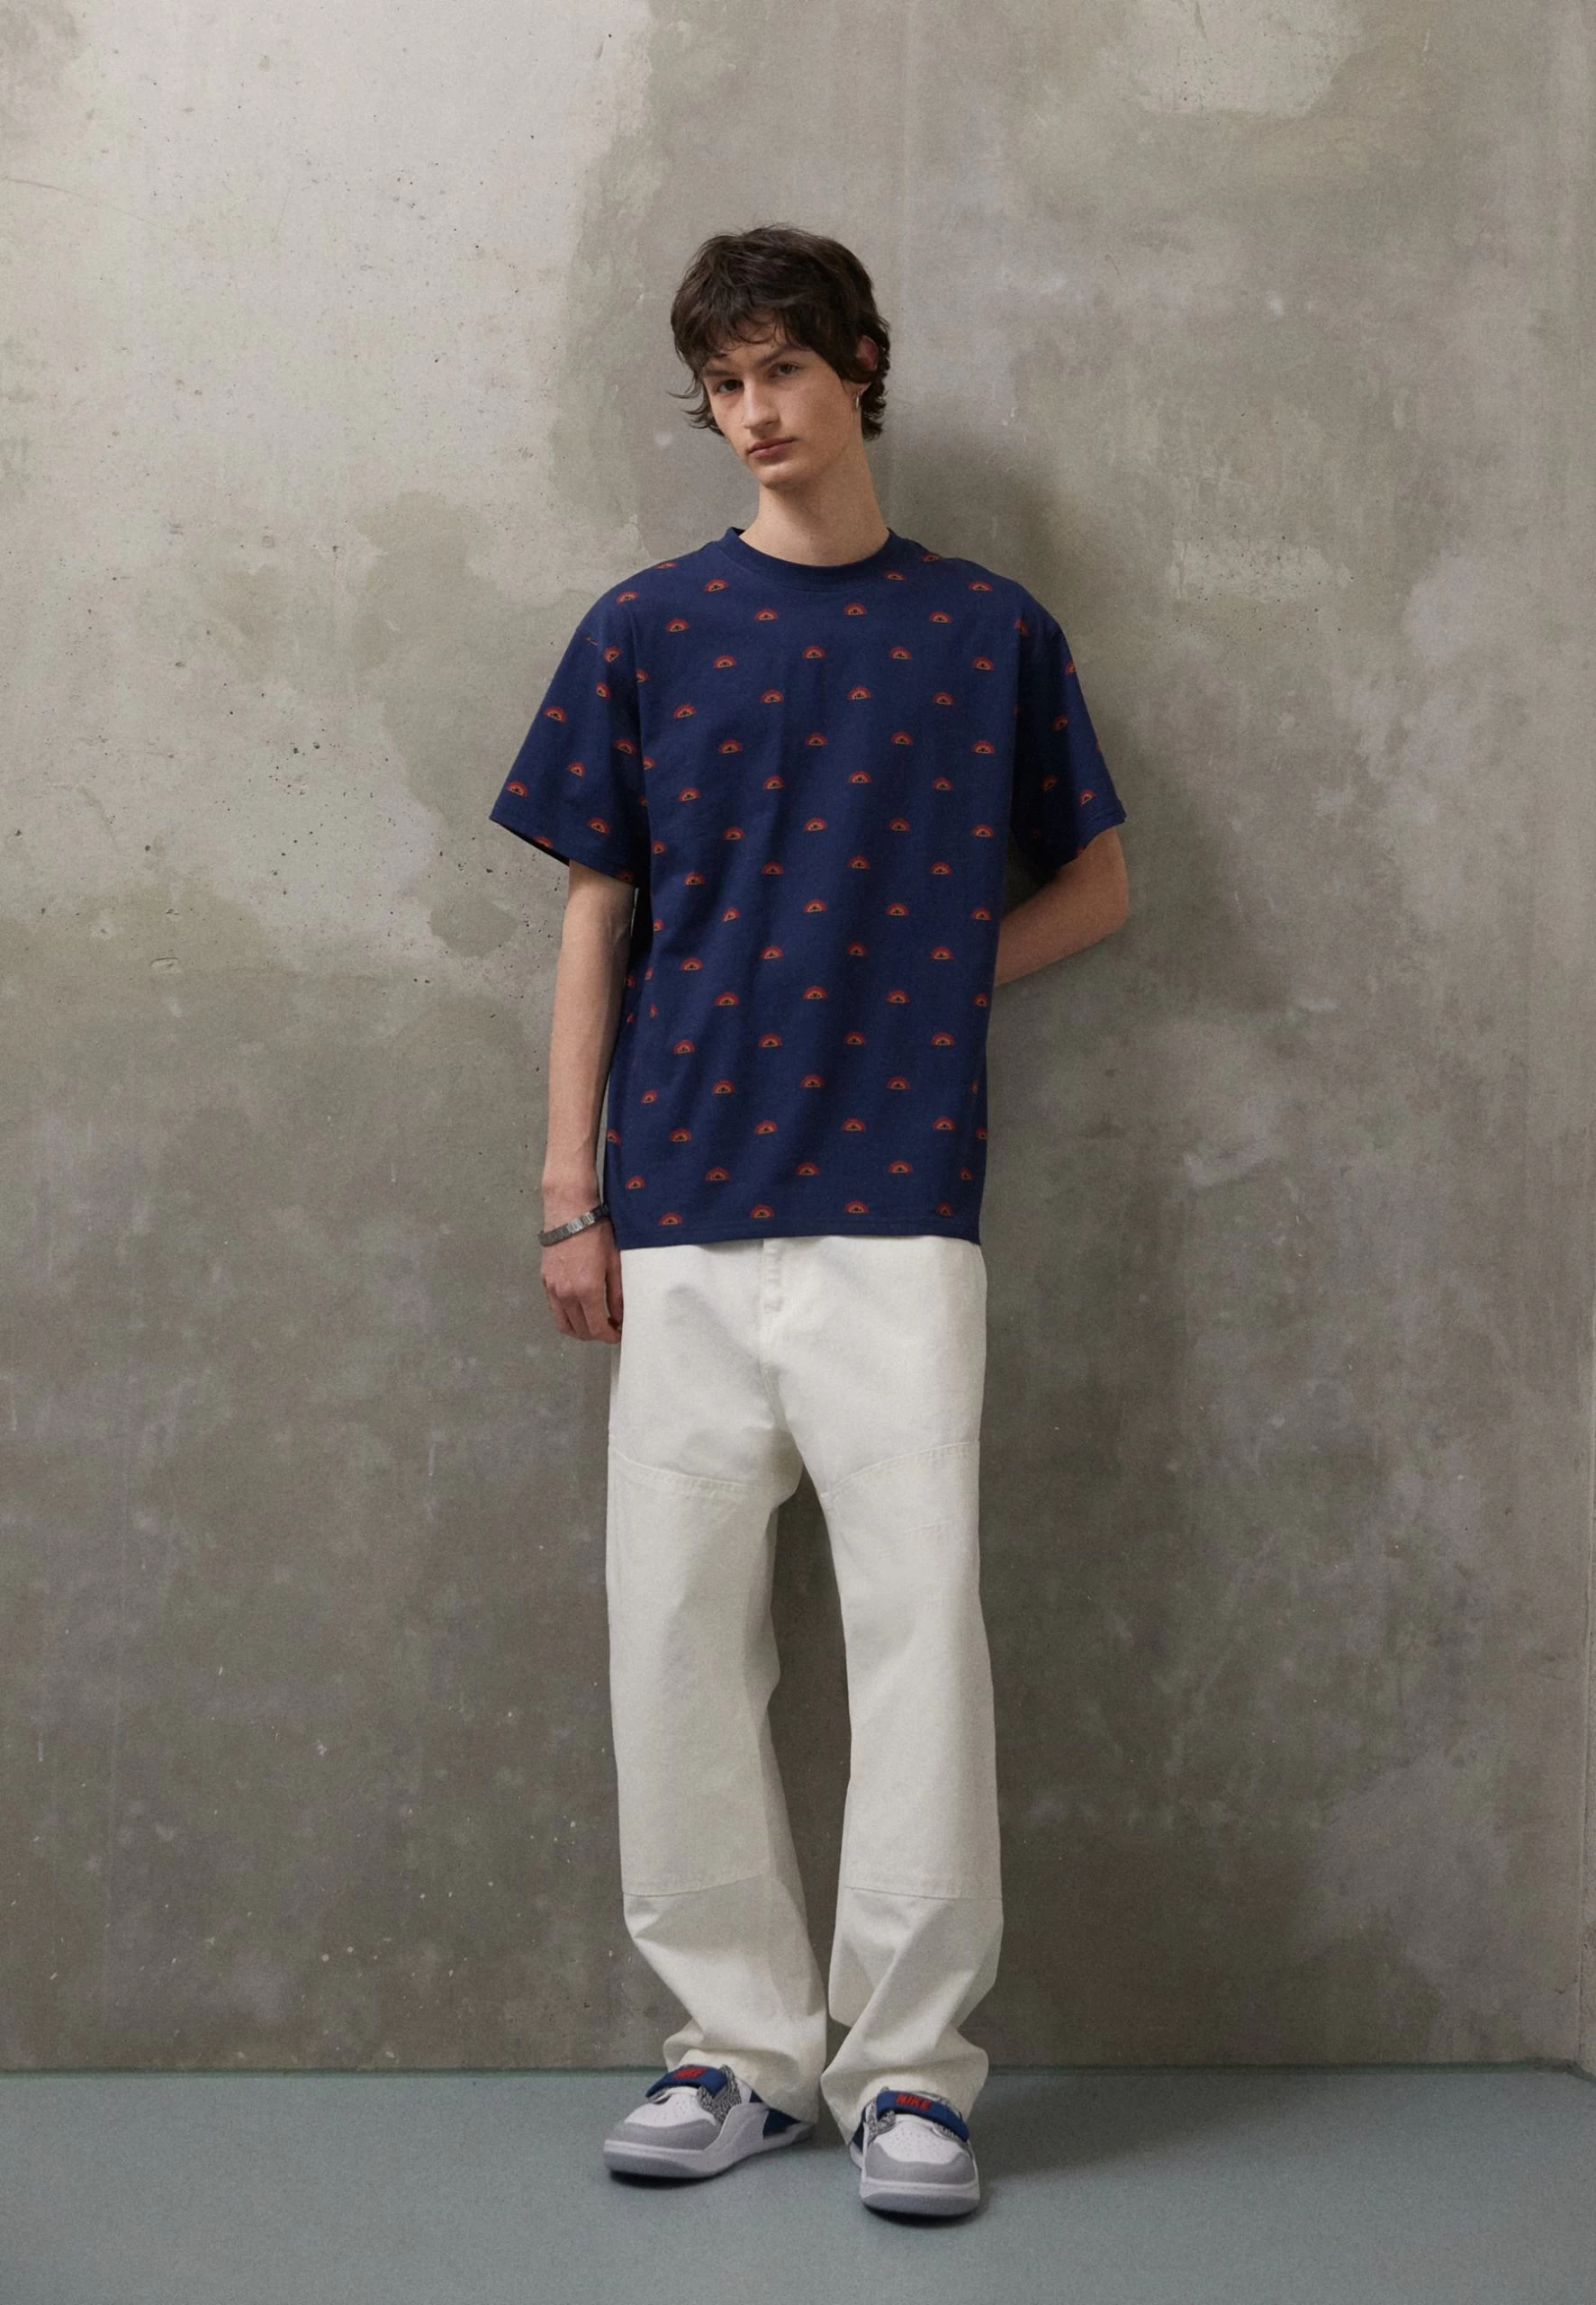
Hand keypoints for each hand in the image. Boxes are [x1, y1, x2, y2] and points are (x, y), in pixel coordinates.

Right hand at [541, 1209, 623, 1342]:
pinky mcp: (545, 1281)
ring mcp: (553, 1289)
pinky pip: (555, 1309)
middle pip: (580, 1331)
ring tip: (592, 1323)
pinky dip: (567, 1316)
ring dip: (579, 1330)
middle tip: (608, 1328)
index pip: (597, 1328)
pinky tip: (578, 1308)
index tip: (617, 1334)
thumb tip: (619, 1316)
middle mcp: (566, 1294)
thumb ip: (617, 1294)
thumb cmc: (595, 1232)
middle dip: (596, 1335)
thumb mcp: (614, 1262)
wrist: (569, 1212)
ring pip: (563, 1325)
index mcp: (587, 1290)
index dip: (609, 1337)